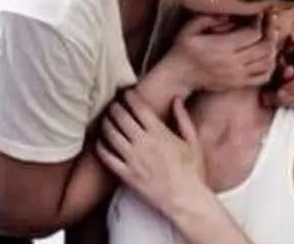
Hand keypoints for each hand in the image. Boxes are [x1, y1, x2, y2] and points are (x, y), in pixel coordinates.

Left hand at [96, 90, 207, 216]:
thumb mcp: (193, 141)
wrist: (186, 200)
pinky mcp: (126, 175)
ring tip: (105, 118)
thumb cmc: (192, 173)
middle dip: (114, 106)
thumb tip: (176, 99)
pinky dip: (100, 147)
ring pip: (111, 134)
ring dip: (105, 123)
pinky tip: (100, 142)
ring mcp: (133, 159)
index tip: (125, 92)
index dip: (129, 96)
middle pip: (121, 117)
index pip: (139, 107)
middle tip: (111, 103)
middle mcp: (144, 143)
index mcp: (160, 133)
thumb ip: (183, 118)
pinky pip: (107, 158)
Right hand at [161, 14, 279, 91]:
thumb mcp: (189, 28)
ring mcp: (237, 76)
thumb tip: (230, 14)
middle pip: (265, 47)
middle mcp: (232, 63)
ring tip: (269, 35)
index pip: (253, 34)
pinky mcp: (238, 84)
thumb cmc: (182, 50)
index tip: (259, 13)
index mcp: (221, 47)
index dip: (260, 22)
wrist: (178, 76)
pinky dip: (270, 66)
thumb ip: (209, 17)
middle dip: (271, 31)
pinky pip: (263, 77)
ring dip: (273, 48)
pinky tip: (266, 55)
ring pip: (267, 62)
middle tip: (270, 21)